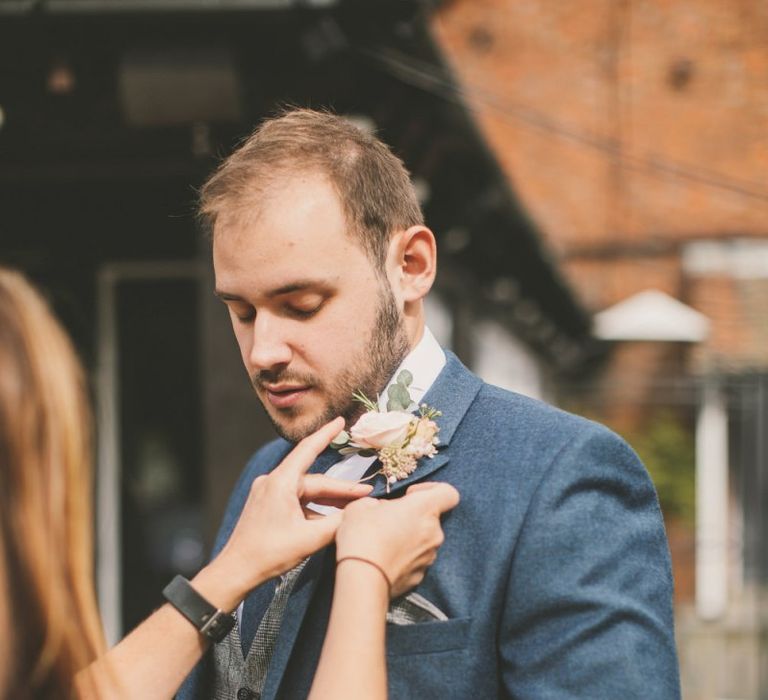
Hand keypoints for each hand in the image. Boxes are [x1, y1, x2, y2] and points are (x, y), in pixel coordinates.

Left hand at [212, 417, 371, 595]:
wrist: (236, 570)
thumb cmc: (268, 554)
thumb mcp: (310, 539)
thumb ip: (338, 524)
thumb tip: (361, 514)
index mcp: (281, 482)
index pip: (308, 450)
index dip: (326, 434)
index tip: (340, 421)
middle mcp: (273, 482)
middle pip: (314, 481)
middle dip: (341, 489)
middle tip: (366, 494)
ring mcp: (269, 494)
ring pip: (307, 492)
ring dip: (329, 501)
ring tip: (353, 508)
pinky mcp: (268, 506)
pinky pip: (297, 501)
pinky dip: (315, 509)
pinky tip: (330, 520)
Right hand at [335, 482, 459, 597]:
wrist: (362, 579)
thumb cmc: (363, 537)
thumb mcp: (361, 506)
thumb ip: (378, 503)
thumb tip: (381, 509)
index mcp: (423, 508)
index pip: (449, 493)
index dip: (432, 489)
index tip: (410, 494)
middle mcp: (434, 532)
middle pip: (431, 518)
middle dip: (412, 516)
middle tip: (387, 520)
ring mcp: (429, 556)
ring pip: (424, 539)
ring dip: (409, 536)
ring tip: (383, 542)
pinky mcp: (421, 576)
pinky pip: (416, 559)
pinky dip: (405, 556)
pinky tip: (385, 558)